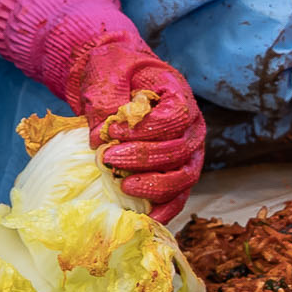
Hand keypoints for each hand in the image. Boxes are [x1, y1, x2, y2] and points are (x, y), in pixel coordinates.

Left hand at [0, 0, 205, 219]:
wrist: (115, 77)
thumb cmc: (114, 71)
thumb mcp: (107, 73)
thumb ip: (107, 100)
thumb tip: (100, 138)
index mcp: (179, 94)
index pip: (174, 118)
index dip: (145, 131)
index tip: (111, 133)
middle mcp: (191, 125)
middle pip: (179, 150)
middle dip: (142, 159)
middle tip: (107, 160)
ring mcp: (188, 151)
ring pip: (184, 177)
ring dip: (155, 186)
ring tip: (123, 187)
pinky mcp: (177, 170)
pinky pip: (179, 195)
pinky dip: (166, 208)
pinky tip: (147, 220)